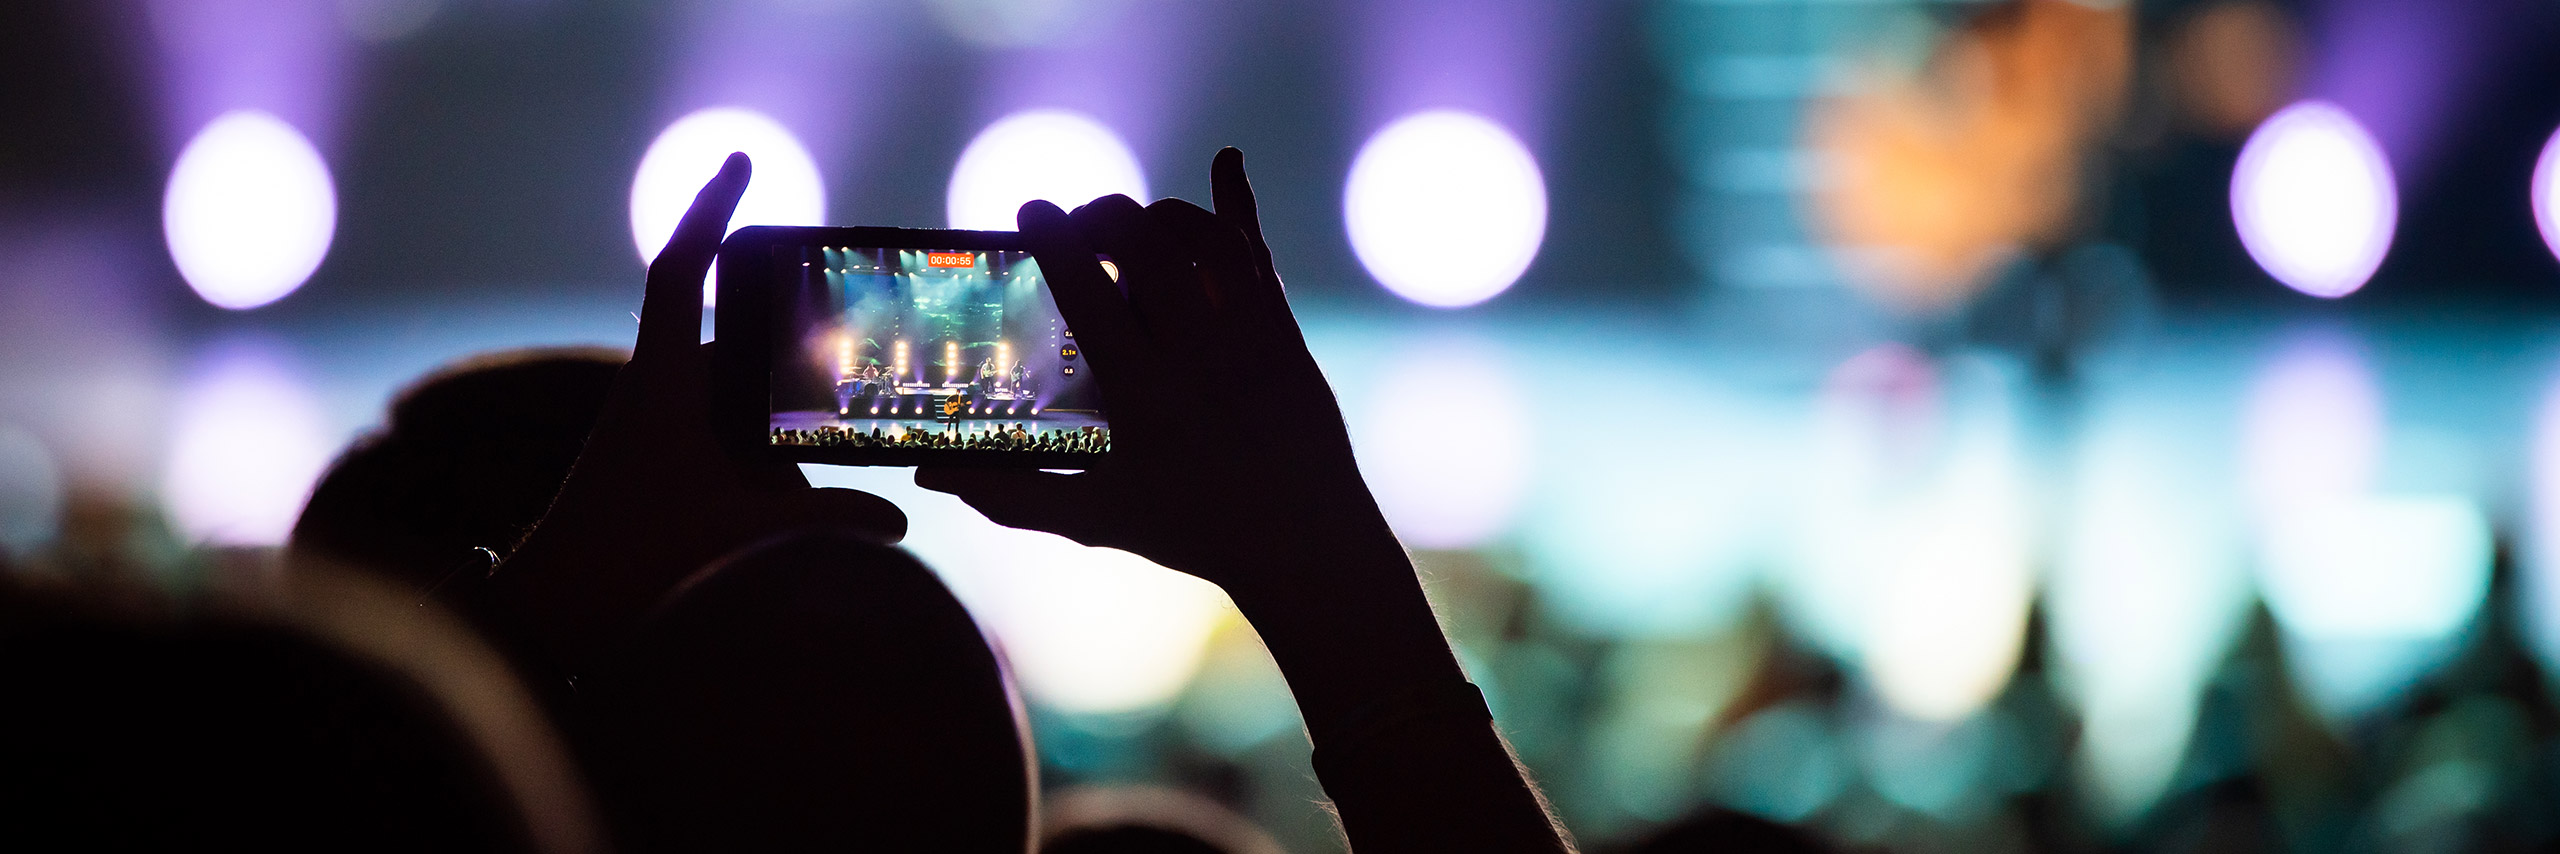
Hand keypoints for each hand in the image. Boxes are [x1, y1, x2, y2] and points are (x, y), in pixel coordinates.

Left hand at [497, 153, 905, 670]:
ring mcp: (657, 426)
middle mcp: (656, 390)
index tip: (739, 161)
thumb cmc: (630, 557)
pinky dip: (763, 421)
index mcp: (660, 381)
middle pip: (723, 324)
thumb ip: (828, 519)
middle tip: (840, 293)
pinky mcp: (662, 462)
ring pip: (728, 381)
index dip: (707, 212)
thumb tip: (901, 522)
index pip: (680, 273)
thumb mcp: (740, 531)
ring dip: (776, 378)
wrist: (559, 608)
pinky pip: (723, 420)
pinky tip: (807, 445)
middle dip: (778, 309)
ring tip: (845, 377)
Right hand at [915, 149, 1456, 724]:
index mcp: (1147, 398)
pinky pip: (1256, 252)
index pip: (1093, 295)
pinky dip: (1235, 205)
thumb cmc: (1192, 531)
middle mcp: (1203, 357)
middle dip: (1104, 215)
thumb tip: (929, 475)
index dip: (1059, 242)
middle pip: (1150, 247)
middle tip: (1075, 223)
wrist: (1306, 544)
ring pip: (1206, 239)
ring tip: (1126, 225)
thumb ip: (1010, 493)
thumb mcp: (1094, 519)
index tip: (1032, 212)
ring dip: (1160, 214)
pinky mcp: (1284, 330)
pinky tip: (1227, 161)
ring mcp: (1251, 337)